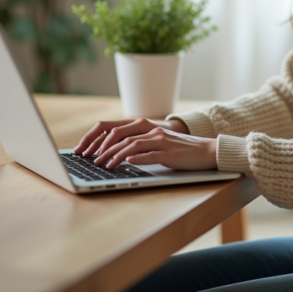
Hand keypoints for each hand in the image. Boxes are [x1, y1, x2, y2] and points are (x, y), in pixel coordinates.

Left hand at [74, 117, 189, 156]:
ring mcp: (161, 141)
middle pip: (120, 135)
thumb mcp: (158, 144)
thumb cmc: (181, 150)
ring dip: (116, 155)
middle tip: (91, 160)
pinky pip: (151, 154)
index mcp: (146, 127)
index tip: (84, 150)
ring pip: (132, 145)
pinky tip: (127, 163)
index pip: (114, 128)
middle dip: (102, 148)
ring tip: (105, 165)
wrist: (207, 151)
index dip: (97, 138)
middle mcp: (152, 131)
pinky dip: (137, 158)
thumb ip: (140, 145)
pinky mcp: (170, 153)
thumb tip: (117, 156)